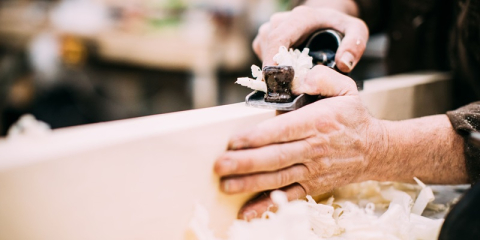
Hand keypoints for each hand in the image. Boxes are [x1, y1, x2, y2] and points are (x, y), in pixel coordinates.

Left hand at [214, 66, 385, 219]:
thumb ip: (321, 77)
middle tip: (219, 165)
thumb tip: (299, 78)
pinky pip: (289, 197)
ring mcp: (313, 170)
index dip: (257, 137)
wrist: (376, 150)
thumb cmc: (354, 118)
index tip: (234, 141)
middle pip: (275, 157)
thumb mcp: (346, 88)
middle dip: (245, 162)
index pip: (282, 130)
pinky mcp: (313, 185)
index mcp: (317, 122)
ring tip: (225, 185)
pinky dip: (268, 205)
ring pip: (278, 178)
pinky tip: (248, 211)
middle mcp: (314, 148)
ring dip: (250, 183)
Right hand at [253, 6, 368, 71]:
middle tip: (286, 92)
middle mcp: (280, 21)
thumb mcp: (356, 31)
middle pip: (269, 49)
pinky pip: (263, 57)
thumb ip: (355, 45)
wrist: (324, 21)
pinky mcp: (264, 40)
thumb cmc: (338, 27)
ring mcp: (269, 30)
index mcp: (300, 18)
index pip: (279, 38)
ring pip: (264, 54)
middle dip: (275, 72)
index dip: (274, 61)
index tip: (276, 81)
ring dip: (274, 71)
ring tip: (292, 82)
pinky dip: (272, 69)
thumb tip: (343, 64)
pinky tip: (287, 74)